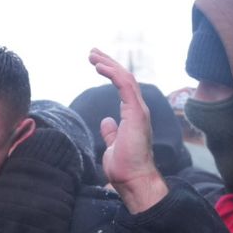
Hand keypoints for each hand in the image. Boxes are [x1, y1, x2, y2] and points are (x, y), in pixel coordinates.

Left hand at [88, 48, 167, 212]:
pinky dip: (112, 72)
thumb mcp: (114, 145)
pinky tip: (99, 66)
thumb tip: (106, 122)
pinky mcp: (136, 113)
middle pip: (125, 78)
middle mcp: (139, 109)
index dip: (111, 72)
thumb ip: (112, 132)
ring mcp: (139, 110)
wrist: (134, 180)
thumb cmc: (125, 168)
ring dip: (109, 64)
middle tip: (93, 53)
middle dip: (109, 63)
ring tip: (93, 55)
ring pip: (125, 78)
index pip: (123, 87)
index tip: (97, 63)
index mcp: (134, 115)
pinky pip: (124, 85)